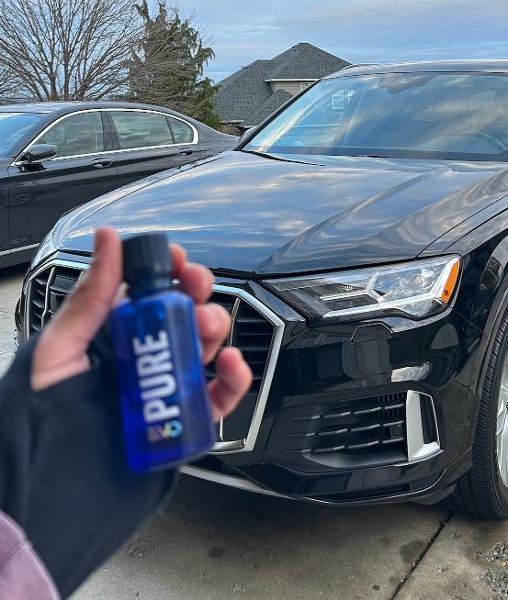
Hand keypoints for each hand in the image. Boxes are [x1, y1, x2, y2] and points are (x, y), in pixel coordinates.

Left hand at [31, 226, 251, 418]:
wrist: (52, 499)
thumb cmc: (40, 426)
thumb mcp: (59, 351)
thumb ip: (90, 297)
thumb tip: (107, 239)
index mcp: (109, 336)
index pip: (146, 291)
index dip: (168, 270)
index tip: (177, 260)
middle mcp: (140, 359)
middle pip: (182, 312)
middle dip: (197, 293)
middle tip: (196, 289)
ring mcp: (165, 389)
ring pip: (206, 346)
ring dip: (216, 326)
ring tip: (208, 327)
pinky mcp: (185, 422)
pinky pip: (220, 396)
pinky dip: (236, 377)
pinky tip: (231, 364)